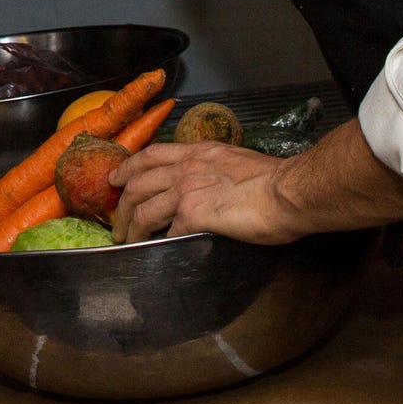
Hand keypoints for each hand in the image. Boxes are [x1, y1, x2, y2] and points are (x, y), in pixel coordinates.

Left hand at [110, 141, 300, 245]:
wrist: (286, 191)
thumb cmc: (272, 179)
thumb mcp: (234, 161)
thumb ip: (213, 170)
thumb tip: (209, 185)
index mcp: (196, 152)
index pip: (151, 155)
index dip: (129, 166)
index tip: (116, 177)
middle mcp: (185, 167)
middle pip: (138, 183)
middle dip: (122, 204)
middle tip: (116, 222)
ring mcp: (186, 190)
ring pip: (144, 209)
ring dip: (131, 228)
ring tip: (127, 241)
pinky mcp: (193, 214)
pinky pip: (168, 232)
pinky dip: (160, 243)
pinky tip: (159, 252)